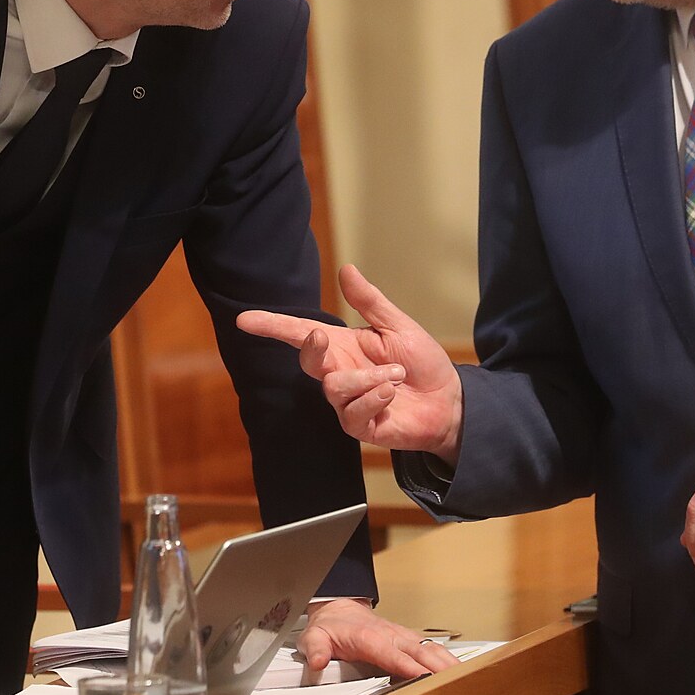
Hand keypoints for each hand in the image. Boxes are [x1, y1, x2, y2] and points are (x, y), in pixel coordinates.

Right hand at [236, 265, 462, 462]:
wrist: (450, 401)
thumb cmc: (422, 363)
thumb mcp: (397, 326)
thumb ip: (369, 302)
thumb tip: (345, 269)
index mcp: (343, 346)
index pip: (300, 333)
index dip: (272, 326)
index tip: (244, 319)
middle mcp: (339, 372)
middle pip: (307, 361)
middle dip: (311, 349)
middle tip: (323, 338)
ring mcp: (346, 401)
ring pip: (333, 387)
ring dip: (368, 379)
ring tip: (397, 377)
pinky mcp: (359, 426)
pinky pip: (351, 413)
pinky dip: (374, 398)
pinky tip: (392, 395)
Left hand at [297, 599, 460, 680]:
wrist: (338, 607)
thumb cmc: (331, 625)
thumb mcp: (314, 636)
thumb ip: (316, 649)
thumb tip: (318, 661)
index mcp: (369, 638)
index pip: (393, 655)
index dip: (409, 666)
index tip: (423, 676)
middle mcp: (391, 635)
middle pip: (420, 651)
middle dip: (438, 664)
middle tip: (454, 678)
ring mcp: (402, 636)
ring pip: (430, 647)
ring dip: (446, 660)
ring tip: (462, 675)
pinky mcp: (408, 639)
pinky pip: (430, 647)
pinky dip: (444, 657)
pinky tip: (454, 668)